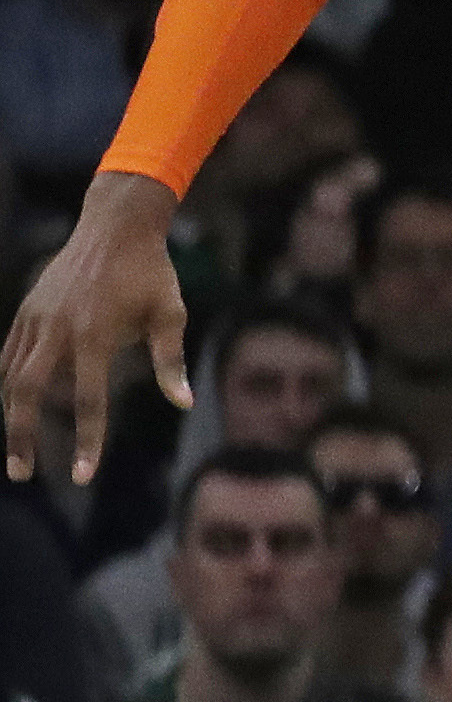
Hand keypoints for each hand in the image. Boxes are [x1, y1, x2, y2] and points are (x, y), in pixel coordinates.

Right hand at [4, 174, 191, 484]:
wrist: (116, 225)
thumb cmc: (151, 273)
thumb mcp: (171, 313)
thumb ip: (171, 361)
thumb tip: (185, 404)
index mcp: (95, 334)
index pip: (88, 400)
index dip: (86, 441)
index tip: (82, 476)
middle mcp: (58, 329)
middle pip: (27, 393)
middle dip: (22, 436)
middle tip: (22, 474)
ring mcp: (36, 318)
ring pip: (11, 377)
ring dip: (10, 416)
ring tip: (17, 451)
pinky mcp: (26, 310)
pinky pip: (9, 355)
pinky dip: (8, 384)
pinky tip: (14, 407)